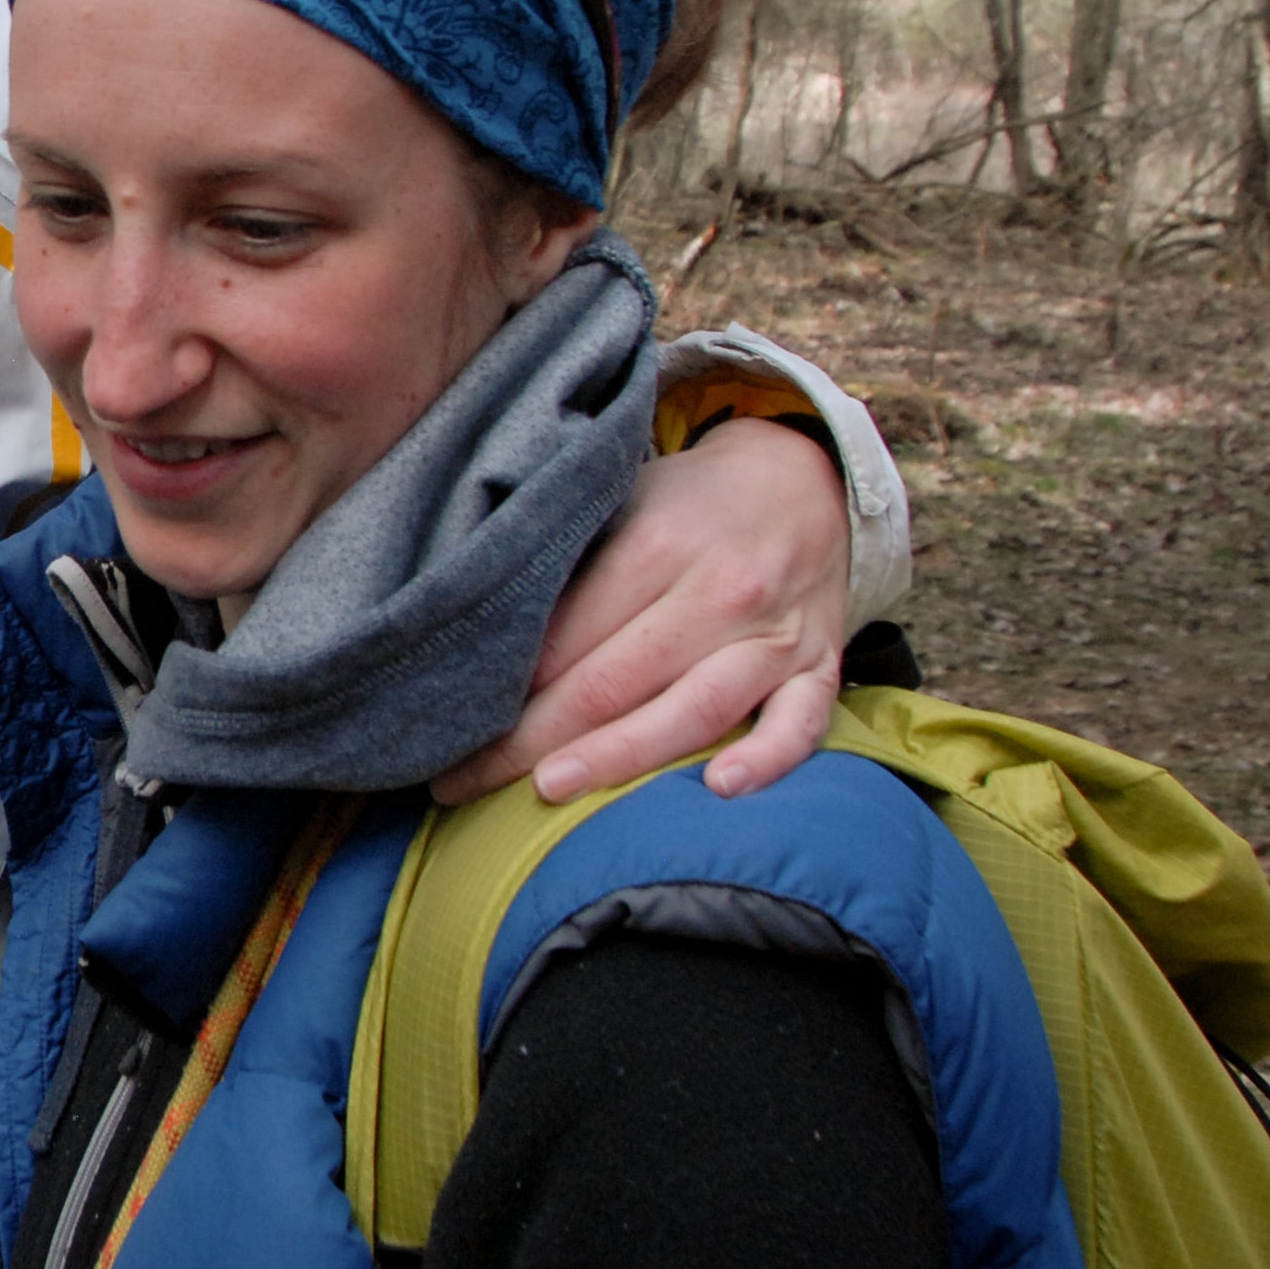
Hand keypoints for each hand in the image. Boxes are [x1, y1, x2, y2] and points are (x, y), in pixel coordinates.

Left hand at [432, 416, 851, 807]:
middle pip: (613, 683)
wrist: (805, 478)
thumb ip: (569, 565)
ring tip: (548, 790)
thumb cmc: (689, 504)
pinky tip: (718, 788)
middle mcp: (719, 591)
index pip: (565, 635)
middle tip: (460, 781)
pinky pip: (803, 722)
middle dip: (530, 740)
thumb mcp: (623, 506)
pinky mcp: (821, 665)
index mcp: (657, 545)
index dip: (502, 687)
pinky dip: (767, 758)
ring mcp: (776, 634)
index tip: (448, 726)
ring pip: (695, 710)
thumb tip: (479, 632)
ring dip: (619, 757)